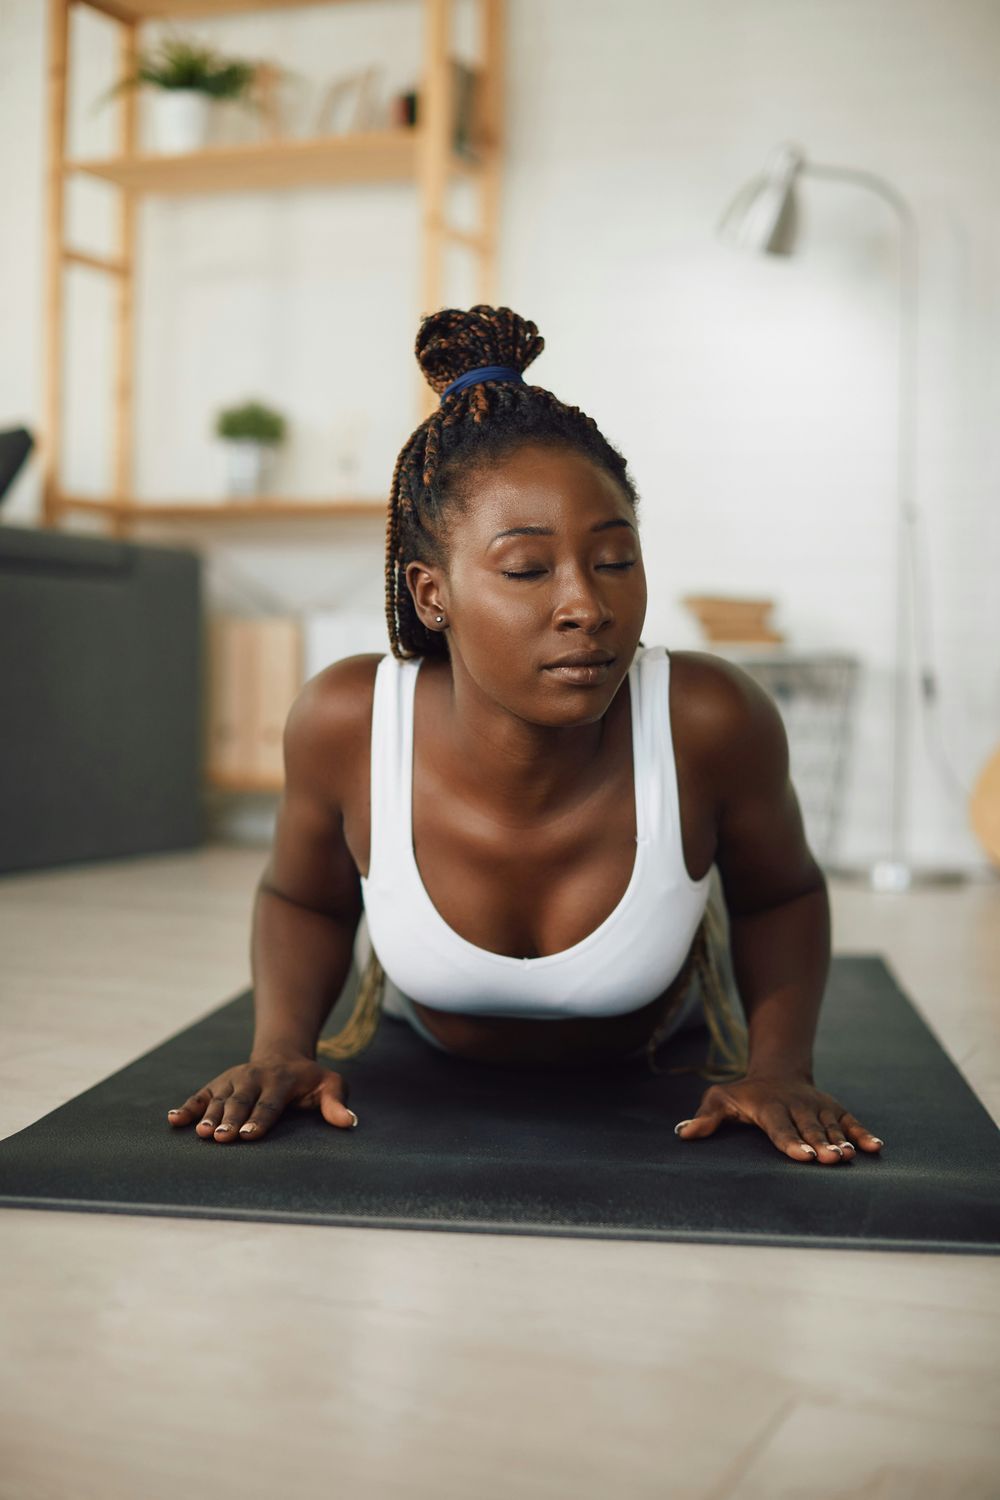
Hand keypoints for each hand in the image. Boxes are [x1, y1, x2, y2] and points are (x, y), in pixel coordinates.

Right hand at [166, 1049, 358, 1142]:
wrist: (282, 1056)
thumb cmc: (309, 1080)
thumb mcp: (330, 1085)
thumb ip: (336, 1103)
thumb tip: (348, 1122)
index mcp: (281, 1080)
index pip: (269, 1103)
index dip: (259, 1119)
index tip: (250, 1135)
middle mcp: (253, 1078)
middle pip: (241, 1102)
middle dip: (231, 1120)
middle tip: (221, 1138)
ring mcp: (233, 1080)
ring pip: (219, 1100)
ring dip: (208, 1116)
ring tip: (201, 1133)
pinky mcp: (218, 1084)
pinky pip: (200, 1095)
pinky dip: (187, 1107)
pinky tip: (173, 1119)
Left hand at [673, 1071, 884, 1162]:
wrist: (777, 1072)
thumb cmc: (744, 1095)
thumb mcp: (720, 1099)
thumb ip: (706, 1117)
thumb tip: (683, 1133)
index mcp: (769, 1107)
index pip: (780, 1128)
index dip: (791, 1142)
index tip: (802, 1156)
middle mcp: (796, 1107)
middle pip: (809, 1129)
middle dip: (820, 1145)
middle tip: (830, 1160)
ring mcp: (817, 1108)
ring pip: (831, 1126)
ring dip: (842, 1142)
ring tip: (849, 1157)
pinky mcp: (833, 1109)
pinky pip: (850, 1121)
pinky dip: (862, 1133)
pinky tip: (875, 1148)